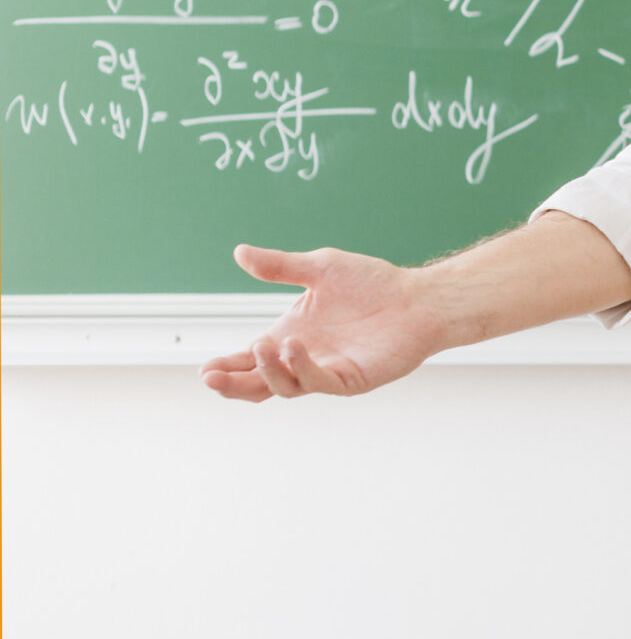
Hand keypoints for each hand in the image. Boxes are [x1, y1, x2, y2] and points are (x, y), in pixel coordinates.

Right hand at [200, 244, 445, 401]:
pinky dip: (300, 367)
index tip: (204, 370)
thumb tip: (239, 252)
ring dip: (266, 371)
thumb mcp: (319, 269)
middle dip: (233, 383)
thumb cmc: (373, 283)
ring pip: (284, 386)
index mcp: (289, 336)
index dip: (226, 367)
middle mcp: (302, 358)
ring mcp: (325, 371)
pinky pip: (317, 381)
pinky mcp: (350, 379)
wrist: (418, 297)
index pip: (248, 358)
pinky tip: (292, 348)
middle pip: (258, 383)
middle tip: (210, 377)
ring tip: (262, 347)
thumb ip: (279, 265)